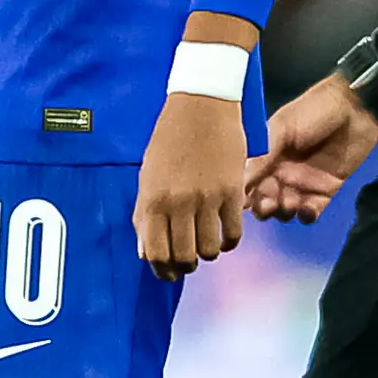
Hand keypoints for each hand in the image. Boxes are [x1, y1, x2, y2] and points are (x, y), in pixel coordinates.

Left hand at [135, 89, 249, 277]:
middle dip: (186, 266)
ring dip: (208, 254)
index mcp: (153, 199)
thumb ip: (144, 214)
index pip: (156, 253)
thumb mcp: (147, 175)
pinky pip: (233, 234)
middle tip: (188, 261)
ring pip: (210, 250)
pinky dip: (229, 242)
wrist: (201, 104)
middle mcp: (178, 203)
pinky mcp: (231, 192)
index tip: (168, 273)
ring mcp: (207, 198)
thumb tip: (145, 252)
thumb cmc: (170, 138)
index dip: (163, 270)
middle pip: (184, 256)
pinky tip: (225, 235)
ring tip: (207, 245)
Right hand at [246, 74, 377, 223]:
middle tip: (269, 204)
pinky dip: (306, 216)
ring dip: (283, 212)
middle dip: (263, 207)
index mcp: (265, 156)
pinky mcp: (325, 192)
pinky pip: (310, 212)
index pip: (248, 181)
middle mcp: (280, 173)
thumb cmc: (314, 111)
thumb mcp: (282, 128)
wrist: (356, 108)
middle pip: (263, 200)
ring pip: (284, 210)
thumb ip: (261, 155)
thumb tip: (238, 182)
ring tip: (289, 203)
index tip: (245, 200)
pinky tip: (306, 209)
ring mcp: (302, 184)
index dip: (244, 193)